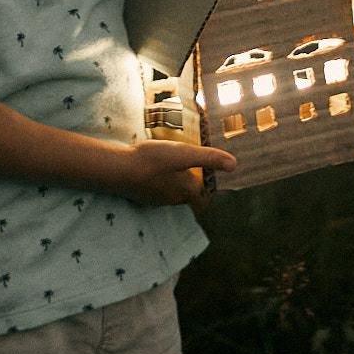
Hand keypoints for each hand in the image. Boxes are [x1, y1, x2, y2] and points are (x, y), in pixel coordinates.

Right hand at [120, 140, 236, 205]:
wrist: (118, 170)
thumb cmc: (153, 161)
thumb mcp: (183, 154)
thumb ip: (207, 158)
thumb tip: (234, 165)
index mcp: (186, 191)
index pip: (203, 199)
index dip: (208, 190)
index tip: (209, 178)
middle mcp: (172, 199)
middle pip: (188, 195)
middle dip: (192, 183)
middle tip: (192, 165)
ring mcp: (155, 199)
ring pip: (171, 192)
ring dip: (174, 180)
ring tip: (173, 163)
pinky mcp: (141, 195)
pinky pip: (156, 189)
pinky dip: (159, 180)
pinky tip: (153, 168)